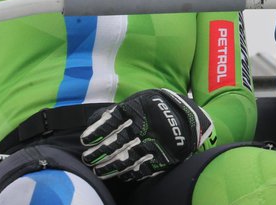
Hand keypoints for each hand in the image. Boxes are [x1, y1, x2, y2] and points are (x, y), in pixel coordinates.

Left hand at [80, 88, 214, 180]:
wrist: (191, 116)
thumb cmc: (160, 107)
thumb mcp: (142, 100)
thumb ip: (122, 110)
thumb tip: (98, 119)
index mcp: (138, 109)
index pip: (111, 121)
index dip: (96, 131)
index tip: (84, 141)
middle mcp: (145, 126)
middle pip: (117, 142)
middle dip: (99, 153)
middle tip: (87, 160)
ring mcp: (155, 142)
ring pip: (128, 158)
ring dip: (111, 167)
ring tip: (99, 172)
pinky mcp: (165, 156)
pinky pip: (145, 168)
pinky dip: (132, 173)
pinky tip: (123, 176)